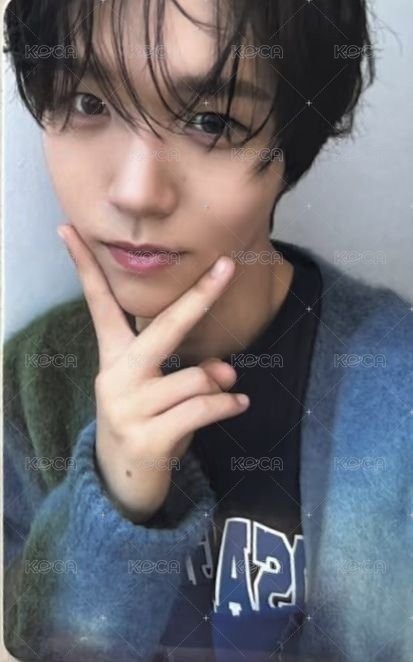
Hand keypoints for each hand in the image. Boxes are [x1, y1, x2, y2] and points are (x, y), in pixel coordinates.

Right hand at [57, 225, 249, 522]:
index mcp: (113, 358)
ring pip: (196, 378)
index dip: (84, 266)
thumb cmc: (143, 423)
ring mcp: (129, 408)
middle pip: (163, 328)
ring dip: (217, 384)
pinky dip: (228, 405)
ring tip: (222, 392)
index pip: (98, 305)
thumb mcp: (157, 392)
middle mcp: (116, 377)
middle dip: (199, 296)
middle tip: (227, 267)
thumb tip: (227, 372)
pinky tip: (239, 404)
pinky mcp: (149, 438)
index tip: (69, 229)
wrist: (121, 484)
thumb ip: (190, 373)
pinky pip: (203, 409)